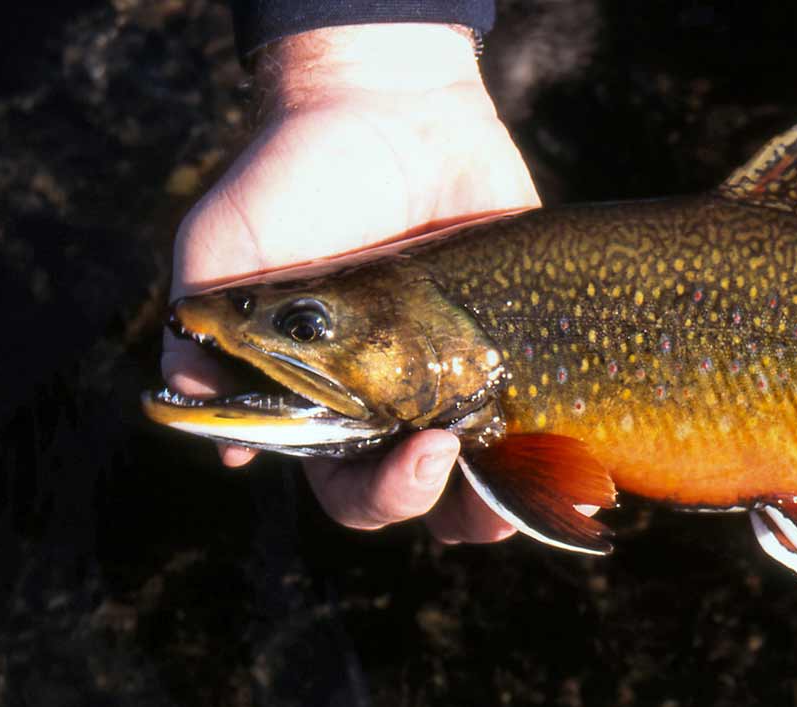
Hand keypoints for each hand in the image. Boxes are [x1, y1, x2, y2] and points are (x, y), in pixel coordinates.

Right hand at [166, 24, 537, 542]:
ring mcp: (469, 380)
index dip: (386, 495)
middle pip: (436, 503)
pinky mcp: (526, 347)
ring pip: (503, 478)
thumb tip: (226, 446)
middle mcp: (402, 408)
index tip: (424, 451)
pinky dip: (572, 443)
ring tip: (552, 478)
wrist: (387, 110)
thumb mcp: (222, 255)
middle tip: (476, 458)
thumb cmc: (290, 183)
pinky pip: (556, 416)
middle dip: (459, 506)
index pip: (355, 490)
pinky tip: (589, 449)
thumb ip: (207, 344)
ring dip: (524, 494)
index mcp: (333, 408)